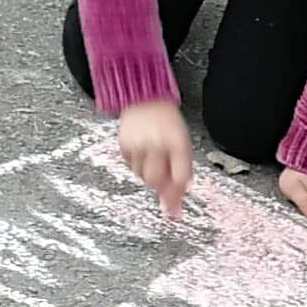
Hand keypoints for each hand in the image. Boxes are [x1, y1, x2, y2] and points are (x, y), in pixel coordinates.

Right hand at [114, 97, 192, 225]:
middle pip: (156, 181)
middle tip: (163, 179)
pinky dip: (138, 165)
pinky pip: (131, 166)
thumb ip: (182, 172)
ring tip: (154, 158)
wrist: (144, 97)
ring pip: (143, 176)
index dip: (177, 196)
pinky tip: (143, 153)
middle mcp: (157, 144)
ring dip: (149, 174)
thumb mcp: (182, 144)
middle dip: (160, 186)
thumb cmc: (167, 121)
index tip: (175, 210)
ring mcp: (139, 144)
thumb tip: (175, 204)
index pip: (179, 179)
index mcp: (177, 143)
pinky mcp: (124, 144)